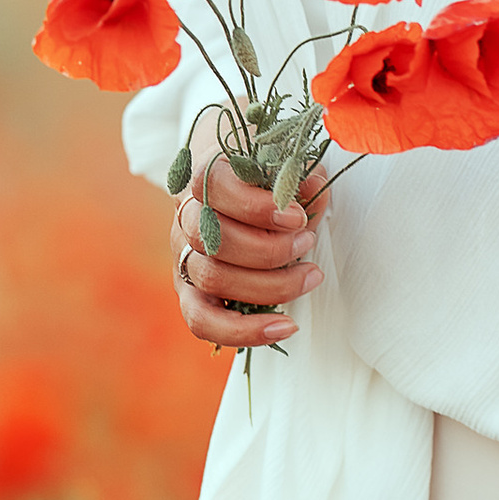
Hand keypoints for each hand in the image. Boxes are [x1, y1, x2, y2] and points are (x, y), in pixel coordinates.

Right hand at [169, 149, 325, 351]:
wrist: (235, 194)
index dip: (255, 206)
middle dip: (270, 249)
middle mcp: (186, 218)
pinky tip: (285, 326)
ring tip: (310, 275)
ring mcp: (184, 258)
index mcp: (203, 177)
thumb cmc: (262, 181)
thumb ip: (298, 178)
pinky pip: (203, 322)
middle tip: (308, 243)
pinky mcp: (190, 293)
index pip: (211, 186)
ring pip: (213, 279)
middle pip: (214, 240)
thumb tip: (315, 188)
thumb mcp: (283, 168)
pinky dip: (244, 331)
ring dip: (271, 284)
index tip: (296, 216)